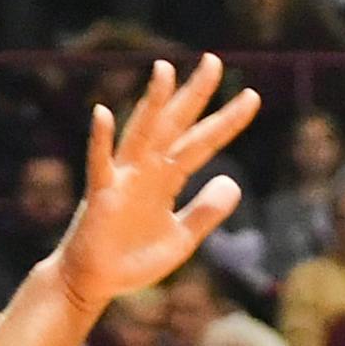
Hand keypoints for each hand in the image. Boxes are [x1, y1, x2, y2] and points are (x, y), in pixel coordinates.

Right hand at [49, 56, 260, 313]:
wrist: (92, 284)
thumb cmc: (131, 262)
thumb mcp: (181, 239)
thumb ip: (205, 212)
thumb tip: (232, 181)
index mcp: (166, 180)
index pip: (201, 143)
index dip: (226, 121)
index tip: (252, 96)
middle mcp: (146, 171)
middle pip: (174, 125)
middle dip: (194, 95)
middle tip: (214, 60)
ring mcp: (122, 180)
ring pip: (140, 133)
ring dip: (152, 103)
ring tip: (165, 70)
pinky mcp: (101, 196)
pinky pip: (100, 164)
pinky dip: (100, 140)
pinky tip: (103, 114)